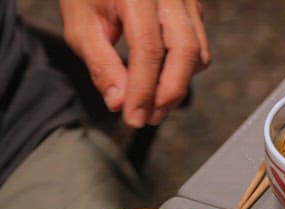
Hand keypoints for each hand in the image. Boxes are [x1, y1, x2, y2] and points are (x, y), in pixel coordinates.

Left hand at [59, 0, 210, 127]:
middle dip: (169, 92)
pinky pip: (200, 47)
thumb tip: (120, 102)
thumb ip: (102, 65)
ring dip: (178, 85)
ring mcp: (187, 0)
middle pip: (185, 51)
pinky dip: (184, 71)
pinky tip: (162, 81)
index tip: (133, 117)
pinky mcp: (194, 9)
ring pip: (198, 52)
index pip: (148, 49)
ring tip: (153, 104)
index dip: (143, 89)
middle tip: (149, 117)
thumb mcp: (82, 26)